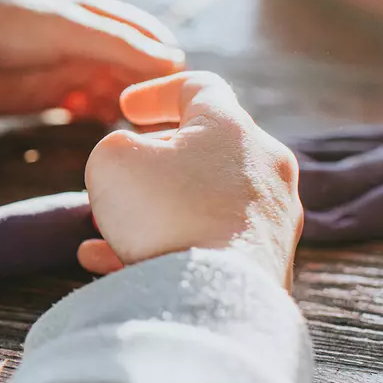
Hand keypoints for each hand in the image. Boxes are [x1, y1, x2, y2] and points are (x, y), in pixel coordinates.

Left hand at [0, 0, 184, 118]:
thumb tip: (174, 60)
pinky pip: (90, 108)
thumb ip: (119, 45)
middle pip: (135, 66)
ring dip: (127, 105)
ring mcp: (70, 69)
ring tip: (135, 125)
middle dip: (148, 88)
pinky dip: (101, 116)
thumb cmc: (8, 28)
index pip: (146, 34)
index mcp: (94, 11)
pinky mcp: (53, 97)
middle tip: (161, 117)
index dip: (165, 58)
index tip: (179, 87)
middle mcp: (87, 40)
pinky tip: (106, 126)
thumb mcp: (69, 30)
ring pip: (116, 90)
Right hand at [78, 71, 302, 287]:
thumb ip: (118, 147)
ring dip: (157, 208)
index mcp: (232, 127)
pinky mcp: (267, 264)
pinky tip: (113, 262)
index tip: (127, 109)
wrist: (215, 295)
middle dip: (157, 161)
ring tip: (110, 225)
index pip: (199, 87)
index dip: (157, 92)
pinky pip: (209, 244)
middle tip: (123, 174)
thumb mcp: (114, 158)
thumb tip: (136, 166)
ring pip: (204, 201)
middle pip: (206, 149)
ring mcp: (272, 219)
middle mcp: (265, 168)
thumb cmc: (164, 211)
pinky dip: (167, 246)